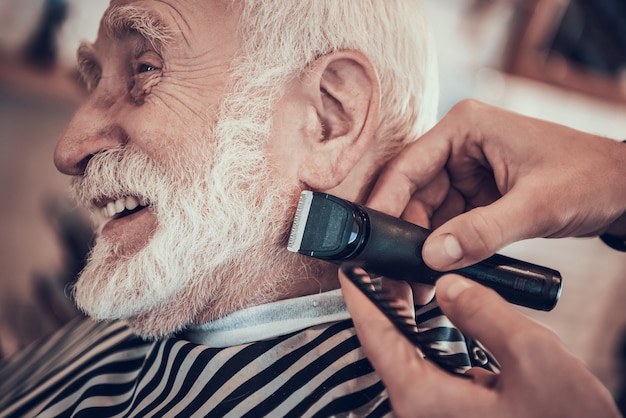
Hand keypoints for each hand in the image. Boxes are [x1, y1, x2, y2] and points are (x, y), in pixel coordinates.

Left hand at [339, 271, 620, 417]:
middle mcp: (420, 410)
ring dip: (408, 319)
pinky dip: (431, 340)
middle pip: (387, 345)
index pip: (375, 335)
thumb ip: (483, 313)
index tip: (348, 269)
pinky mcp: (455, 415)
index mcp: (424, 397)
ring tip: (411, 282)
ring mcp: (436, 415)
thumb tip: (449, 285)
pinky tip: (446, 320)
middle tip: (384, 264)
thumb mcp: (531, 358)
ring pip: (410, 357)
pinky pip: (431, 370)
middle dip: (384, 301)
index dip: (359, 296)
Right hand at [367, 100, 625, 269]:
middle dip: (406, 234)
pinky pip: (449, 224)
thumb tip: (434, 256)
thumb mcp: (536, 205)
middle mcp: (459, 148)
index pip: (408, 166)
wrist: (624, 189)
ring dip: (423, 246)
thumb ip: (483, 231)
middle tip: (396, 270)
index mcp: (465, 128)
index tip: (370, 236)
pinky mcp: (477, 196)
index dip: (385, 201)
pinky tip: (439, 270)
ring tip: (419, 279)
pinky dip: (444, 248)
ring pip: (428, 214)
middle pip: (413, 195)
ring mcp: (466, 173)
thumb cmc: (589, 176)